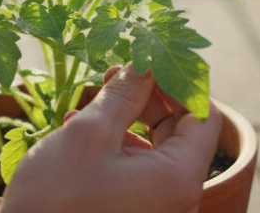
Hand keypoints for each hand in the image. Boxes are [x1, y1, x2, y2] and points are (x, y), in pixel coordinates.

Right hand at [0, 64, 222, 212]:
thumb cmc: (56, 200)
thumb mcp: (89, 134)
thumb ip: (123, 94)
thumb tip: (145, 64)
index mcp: (179, 179)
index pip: (203, 115)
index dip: (176, 81)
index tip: (145, 61)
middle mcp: (178, 199)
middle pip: (181, 132)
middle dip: (148, 98)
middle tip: (113, 77)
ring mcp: (158, 210)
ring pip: (157, 151)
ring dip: (127, 120)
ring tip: (88, 105)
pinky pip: (140, 173)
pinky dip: (118, 147)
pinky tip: (80, 133)